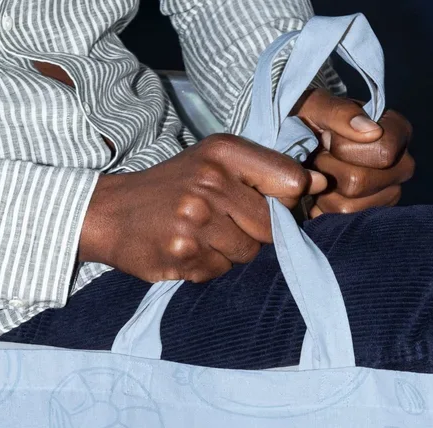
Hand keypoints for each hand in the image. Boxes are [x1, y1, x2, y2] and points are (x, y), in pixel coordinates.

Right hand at [80, 134, 326, 282]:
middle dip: (257, 232)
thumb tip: (322, 185)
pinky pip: (222, 271)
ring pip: (249, 252)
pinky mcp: (183, 253)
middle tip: (227, 225)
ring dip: (233, 253)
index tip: (272, 206)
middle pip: (273, 224)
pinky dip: (210, 267)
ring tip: (205, 237)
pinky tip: (189, 251)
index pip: (291, 182)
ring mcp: (196, 219)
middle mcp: (210, 181)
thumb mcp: (214, 162)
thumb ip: (267, 172)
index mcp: (223, 152)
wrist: (110, 213)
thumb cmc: (173, 188)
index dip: (289, 202)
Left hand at [295, 88, 413, 215]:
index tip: (330, 137)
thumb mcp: (317, 107)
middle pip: (361, 182)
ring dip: (323, 191)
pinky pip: (340, 223)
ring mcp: (388, 195)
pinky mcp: (370, 216)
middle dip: (330, 170)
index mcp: (397, 132)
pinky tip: (321, 192)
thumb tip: (372, 131)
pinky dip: (322, 209)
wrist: (297, 147)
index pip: (383, 152)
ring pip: (349, 207)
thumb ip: (340, 112)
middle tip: (321, 156)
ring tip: (320, 173)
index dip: (346, 149)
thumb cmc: (310, 121)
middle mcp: (401, 166)